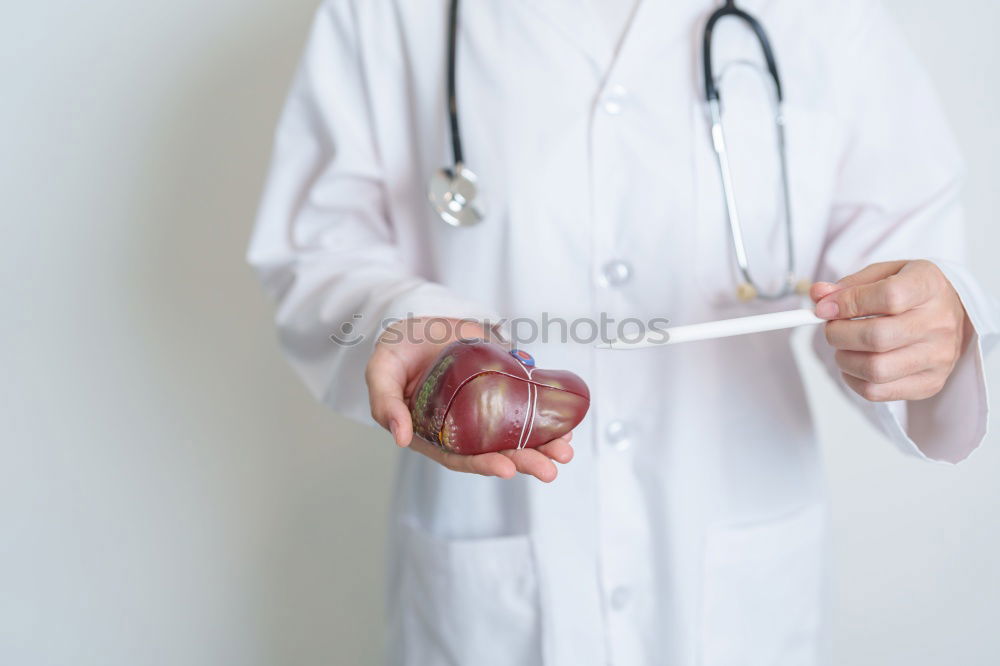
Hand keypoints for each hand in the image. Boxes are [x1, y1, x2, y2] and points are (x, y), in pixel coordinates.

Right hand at [365, 318, 574, 481]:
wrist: (420, 320)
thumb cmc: (396, 349)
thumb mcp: (381, 371)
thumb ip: (385, 403)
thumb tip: (400, 438)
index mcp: (434, 432)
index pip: (459, 456)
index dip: (482, 464)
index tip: (506, 468)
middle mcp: (464, 426)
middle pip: (496, 450)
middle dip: (524, 461)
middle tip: (549, 469)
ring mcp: (486, 407)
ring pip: (517, 433)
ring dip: (543, 446)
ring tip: (564, 454)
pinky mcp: (504, 385)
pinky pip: (529, 404)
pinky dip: (548, 416)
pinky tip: (566, 425)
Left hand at [811, 260, 971, 401]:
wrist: (951, 314)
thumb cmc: (912, 292)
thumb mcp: (883, 274)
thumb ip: (849, 285)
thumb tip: (819, 295)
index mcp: (929, 286)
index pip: (889, 296)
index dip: (849, 303)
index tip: (825, 308)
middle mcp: (939, 323)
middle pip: (877, 337)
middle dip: (838, 334)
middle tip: (832, 329)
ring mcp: (938, 356)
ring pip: (875, 369)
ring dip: (844, 359)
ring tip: (844, 346)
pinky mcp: (930, 383)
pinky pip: (878, 392)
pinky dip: (853, 379)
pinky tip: (854, 363)